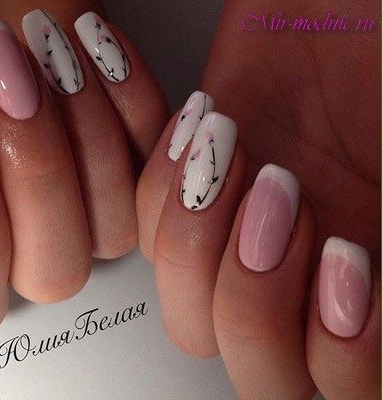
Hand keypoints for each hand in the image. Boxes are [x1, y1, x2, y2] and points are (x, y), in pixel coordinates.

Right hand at [0, 0, 167, 339]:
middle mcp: (23, 223)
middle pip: (55, 271)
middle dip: (37, 176)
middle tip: (6, 81)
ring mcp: (84, 194)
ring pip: (114, 230)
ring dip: (87, 138)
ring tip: (48, 48)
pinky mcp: (132, 153)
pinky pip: (158, 164)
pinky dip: (136, 105)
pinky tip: (98, 43)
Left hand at [137, 1, 379, 398]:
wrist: (326, 4)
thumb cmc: (373, 51)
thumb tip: (364, 282)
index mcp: (363, 274)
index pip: (343, 382)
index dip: (343, 354)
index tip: (347, 253)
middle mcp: (297, 269)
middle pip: (254, 363)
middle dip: (256, 300)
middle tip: (283, 201)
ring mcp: (234, 235)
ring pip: (187, 308)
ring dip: (204, 239)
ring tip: (237, 152)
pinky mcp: (187, 191)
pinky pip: (149, 228)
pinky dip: (167, 182)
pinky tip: (210, 124)